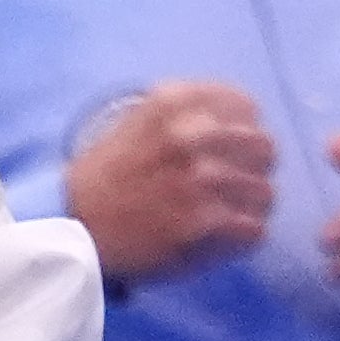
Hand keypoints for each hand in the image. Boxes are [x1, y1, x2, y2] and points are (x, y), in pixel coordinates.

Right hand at [66, 80, 277, 287]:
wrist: (75, 226)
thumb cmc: (107, 176)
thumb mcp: (140, 121)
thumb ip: (188, 113)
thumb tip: (241, 119)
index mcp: (175, 102)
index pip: (246, 107)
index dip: (244, 131)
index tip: (232, 149)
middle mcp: (191, 134)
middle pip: (264, 148)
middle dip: (254, 168)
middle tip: (237, 185)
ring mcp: (200, 178)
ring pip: (265, 192)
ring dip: (250, 208)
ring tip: (229, 216)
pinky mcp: (203, 221)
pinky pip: (254, 229)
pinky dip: (244, 238)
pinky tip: (225, 238)